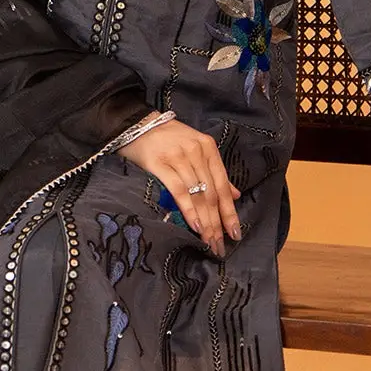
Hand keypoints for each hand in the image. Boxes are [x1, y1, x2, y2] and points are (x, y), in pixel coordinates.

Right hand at [117, 120, 240, 257]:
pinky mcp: (160, 164)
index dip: (230, 212)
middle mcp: (196, 152)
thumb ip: (215, 172)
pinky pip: (178, 190)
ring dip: (205, 222)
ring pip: (198, 195)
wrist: (136, 124)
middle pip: (211, 194)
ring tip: (208, 242)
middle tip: (219, 246)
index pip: (223, 186)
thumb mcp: (196, 150)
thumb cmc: (167, 139)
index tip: (235, 233)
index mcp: (208, 149)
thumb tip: (235, 195)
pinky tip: (195, 225)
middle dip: (217, 223)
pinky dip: (188, 209)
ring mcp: (179, 157)